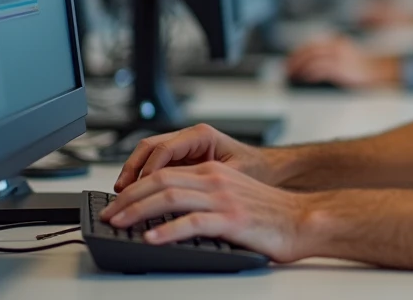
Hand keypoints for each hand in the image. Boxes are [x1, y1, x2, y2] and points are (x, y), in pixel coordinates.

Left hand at [101, 162, 312, 261]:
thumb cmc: (270, 214)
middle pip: (161, 181)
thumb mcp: (232, 196)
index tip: (117, 202)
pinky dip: (167, 231)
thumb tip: (166, 214)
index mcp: (214, 172)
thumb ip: (203, 198)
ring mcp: (224, 199)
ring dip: (138, 211)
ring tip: (119, 224)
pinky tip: (152, 239)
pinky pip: (192, 222)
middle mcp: (216, 180)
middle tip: (108, 214)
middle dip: (128, 197)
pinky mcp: (232, 220)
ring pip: (170, 197)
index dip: (135, 186)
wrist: (303, 220)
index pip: (164, 172)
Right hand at [114, 123, 274, 191]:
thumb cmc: (256, 170)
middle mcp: (189, 138)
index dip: (148, 170)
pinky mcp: (180, 160)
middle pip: (149, 147)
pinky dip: (142, 178)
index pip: (165, 149)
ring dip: (133, 173)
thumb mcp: (234, 175)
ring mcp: (183, 148)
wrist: (267, 170)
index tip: (139, 189)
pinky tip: (136, 194)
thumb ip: (210, 182)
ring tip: (123, 194)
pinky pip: (154, 165)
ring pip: (147, 155)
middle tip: (122, 193)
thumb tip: (186, 196)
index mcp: (202, 135)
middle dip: (132, 169)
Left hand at [285, 38, 401, 88]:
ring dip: (299, 67)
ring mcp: (338, 57)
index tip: (290, 61)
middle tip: (287, 69)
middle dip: (295, 60)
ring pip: (312, 59)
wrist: (379, 71)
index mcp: (337, 42)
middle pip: (309, 50)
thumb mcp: (345, 57)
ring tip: (292, 76)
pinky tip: (304, 78)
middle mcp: (336, 46)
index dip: (298, 52)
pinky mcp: (340, 67)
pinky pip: (320, 69)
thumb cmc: (362, 68)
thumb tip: (309, 69)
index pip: (311, 45)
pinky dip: (309, 73)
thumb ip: (330, 58)